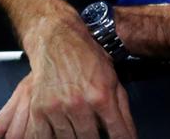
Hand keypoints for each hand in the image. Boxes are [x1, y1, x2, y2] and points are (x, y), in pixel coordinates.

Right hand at [0, 17, 135, 138]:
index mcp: (102, 96)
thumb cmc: (89, 59)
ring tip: (80, 134)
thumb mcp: (113, 80)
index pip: (116, 132)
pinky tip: (62, 134)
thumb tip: (129, 134)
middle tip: (96, 136)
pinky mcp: (40, 109)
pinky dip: (52, 138)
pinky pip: (44, 136)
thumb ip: (122, 109)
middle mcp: (80, 103)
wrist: (59, 41)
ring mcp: (58, 108)